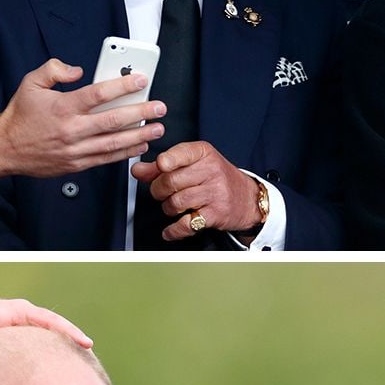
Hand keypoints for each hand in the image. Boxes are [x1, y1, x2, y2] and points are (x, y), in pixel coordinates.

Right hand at [0, 59, 166, 177]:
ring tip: (157, 128)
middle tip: (159, 107)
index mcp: (62, 107)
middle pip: (114, 120)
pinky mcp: (75, 163)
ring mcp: (74, 149)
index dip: (124, 85)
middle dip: (142, 112)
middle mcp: (71, 129)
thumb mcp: (30, 83)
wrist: (4, 148)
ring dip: (139, 135)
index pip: (99, 94)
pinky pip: (105, 158)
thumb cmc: (19, 116)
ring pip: (114, 142)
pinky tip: (139, 145)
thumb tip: (77, 70)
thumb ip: (53, 69)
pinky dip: (125, 152)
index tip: (141, 80)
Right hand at [0, 297, 92, 357]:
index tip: (64, 370)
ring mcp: (16, 313)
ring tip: (88, 348)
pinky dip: (68, 330)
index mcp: (3, 333)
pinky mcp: (18, 310)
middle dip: (65, 345)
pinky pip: (50, 321)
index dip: (50, 355)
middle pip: (47, 332)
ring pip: (52, 325)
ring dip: (71, 336)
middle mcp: (12, 320)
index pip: (34, 343)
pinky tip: (84, 341)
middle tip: (82, 361)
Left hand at [131, 142, 261, 240]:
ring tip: (174, 205)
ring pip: (175, 202)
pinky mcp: (216, 214)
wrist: (247, 198)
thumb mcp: (192, 164)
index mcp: (204, 154)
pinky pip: (186, 224)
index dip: (167, 161)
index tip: (161, 165)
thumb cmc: (215, 178)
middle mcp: (211, 171)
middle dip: (159, 190)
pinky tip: (169, 230)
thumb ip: (161, 167)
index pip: (181, 153)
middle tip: (162, 192)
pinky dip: (173, 230)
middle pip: (170, 182)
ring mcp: (215, 193)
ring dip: (168, 208)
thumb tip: (137, 170)